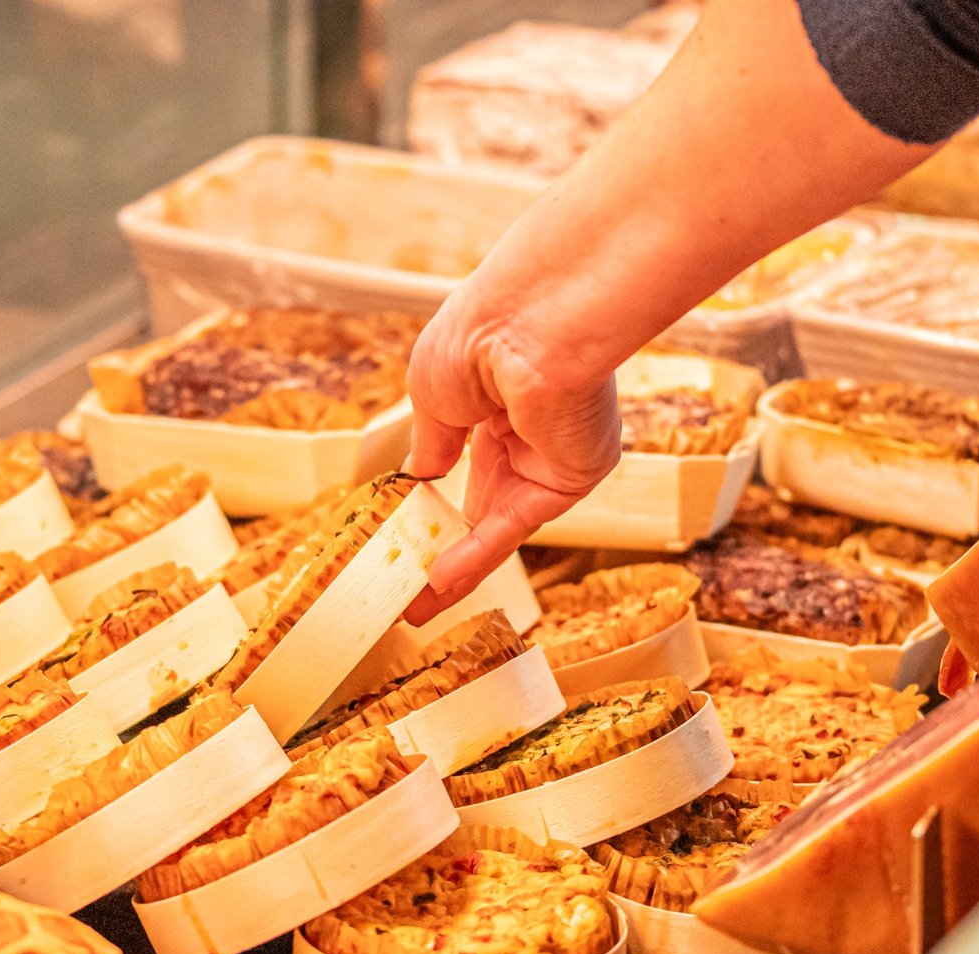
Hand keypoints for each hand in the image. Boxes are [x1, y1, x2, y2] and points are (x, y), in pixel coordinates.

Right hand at [402, 283, 621, 624]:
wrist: (527, 321)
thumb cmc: (477, 338)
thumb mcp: (431, 394)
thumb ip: (431, 445)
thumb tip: (420, 480)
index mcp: (497, 401)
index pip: (468, 461)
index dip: (438, 499)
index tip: (407, 530)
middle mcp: (530, 432)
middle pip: (485, 503)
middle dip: (447, 546)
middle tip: (411, 586)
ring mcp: (553, 457)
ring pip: (497, 524)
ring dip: (458, 568)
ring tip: (418, 607)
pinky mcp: (571, 478)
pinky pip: (514, 525)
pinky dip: (476, 555)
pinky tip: (439, 583)